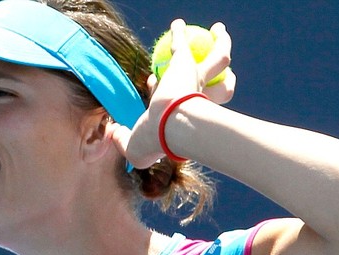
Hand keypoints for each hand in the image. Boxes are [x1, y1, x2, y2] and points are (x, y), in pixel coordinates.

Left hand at [109, 19, 235, 168]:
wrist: (170, 127)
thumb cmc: (156, 142)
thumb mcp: (135, 147)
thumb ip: (121, 137)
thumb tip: (113, 132)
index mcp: (187, 116)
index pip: (180, 100)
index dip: (163, 89)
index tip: (151, 83)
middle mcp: (198, 97)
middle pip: (221, 86)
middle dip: (225, 79)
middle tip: (225, 71)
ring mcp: (194, 79)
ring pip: (217, 58)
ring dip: (220, 43)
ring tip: (219, 30)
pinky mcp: (185, 63)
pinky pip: (182, 43)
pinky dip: (179, 32)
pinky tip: (177, 23)